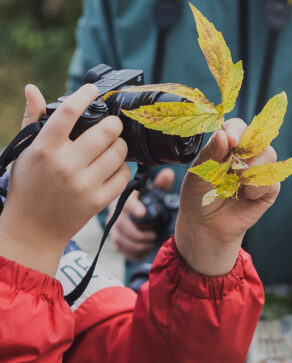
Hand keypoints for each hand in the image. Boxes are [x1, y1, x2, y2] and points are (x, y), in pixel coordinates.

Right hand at [0, 84, 129, 275]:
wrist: (33, 230)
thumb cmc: (28, 187)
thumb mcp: (24, 153)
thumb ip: (32, 121)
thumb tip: (33, 89)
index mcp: (45, 149)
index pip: (70, 112)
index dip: (85, 95)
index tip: (93, 90)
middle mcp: (66, 165)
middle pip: (106, 130)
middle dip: (114, 123)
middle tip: (111, 125)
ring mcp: (84, 185)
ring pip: (119, 152)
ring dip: (120, 145)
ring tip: (113, 146)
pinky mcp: (98, 202)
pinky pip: (124, 176)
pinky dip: (123, 168)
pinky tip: (113, 167)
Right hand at [108, 168, 174, 259]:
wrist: (136, 212)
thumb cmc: (147, 201)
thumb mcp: (154, 192)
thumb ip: (161, 185)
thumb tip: (168, 174)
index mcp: (125, 198)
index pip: (126, 202)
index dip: (133, 207)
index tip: (143, 213)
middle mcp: (115, 212)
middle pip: (121, 225)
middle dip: (139, 233)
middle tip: (154, 235)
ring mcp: (113, 227)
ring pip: (120, 239)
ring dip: (137, 245)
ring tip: (151, 243)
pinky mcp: (115, 239)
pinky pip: (121, 250)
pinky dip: (134, 253)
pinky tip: (145, 250)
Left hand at [176, 118, 279, 275]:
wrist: (205, 226)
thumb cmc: (198, 197)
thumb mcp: (197, 174)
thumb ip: (210, 154)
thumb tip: (224, 134)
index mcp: (225, 146)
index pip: (237, 127)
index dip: (236, 130)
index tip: (230, 140)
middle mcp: (244, 155)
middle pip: (258, 135)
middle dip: (247, 147)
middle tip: (234, 162)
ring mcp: (257, 171)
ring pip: (269, 154)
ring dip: (251, 167)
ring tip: (236, 181)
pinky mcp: (267, 189)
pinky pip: (273, 179)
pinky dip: (258, 185)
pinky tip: (245, 194)